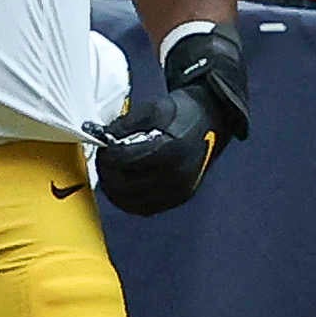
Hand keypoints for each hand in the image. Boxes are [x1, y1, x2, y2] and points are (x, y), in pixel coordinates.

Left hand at [89, 19, 249, 215]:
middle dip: (107, 172)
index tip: (103, 146)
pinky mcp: (179, 199)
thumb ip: (126, 124)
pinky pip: (145, 208)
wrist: (212, 121)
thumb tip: (103, 138)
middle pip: (124, 185)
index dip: (107, 154)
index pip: (124, 161)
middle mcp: (176, 176)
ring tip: (111, 173)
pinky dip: (129, 200)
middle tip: (104, 159)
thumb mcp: (154, 108)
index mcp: (170, 150)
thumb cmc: (183, 112)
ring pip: (132, 202)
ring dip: (114, 189)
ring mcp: (178, 191)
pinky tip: (123, 186)